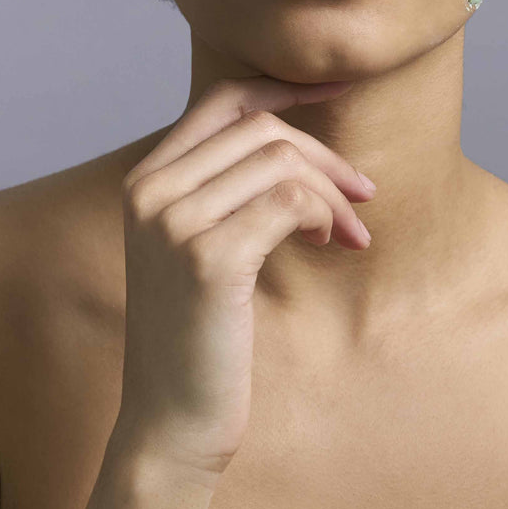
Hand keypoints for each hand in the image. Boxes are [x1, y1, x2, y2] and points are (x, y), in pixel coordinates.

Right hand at [107, 75, 375, 486]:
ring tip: (348, 234)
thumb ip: (225, 190)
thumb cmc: (199, 334)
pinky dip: (322, 214)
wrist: (173, 419)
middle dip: (325, 156)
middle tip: (362, 196)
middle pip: (261, 128)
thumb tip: (297, 141)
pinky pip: (288, 201)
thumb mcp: (199, 245)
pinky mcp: (208, 257)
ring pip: (281, 161)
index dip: (287, 89)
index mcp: (144, 180)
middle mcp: (149, 191)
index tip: (342, 89)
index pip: (222, 100)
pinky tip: (329, 243)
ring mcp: (173, 222)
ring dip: (331, 194)